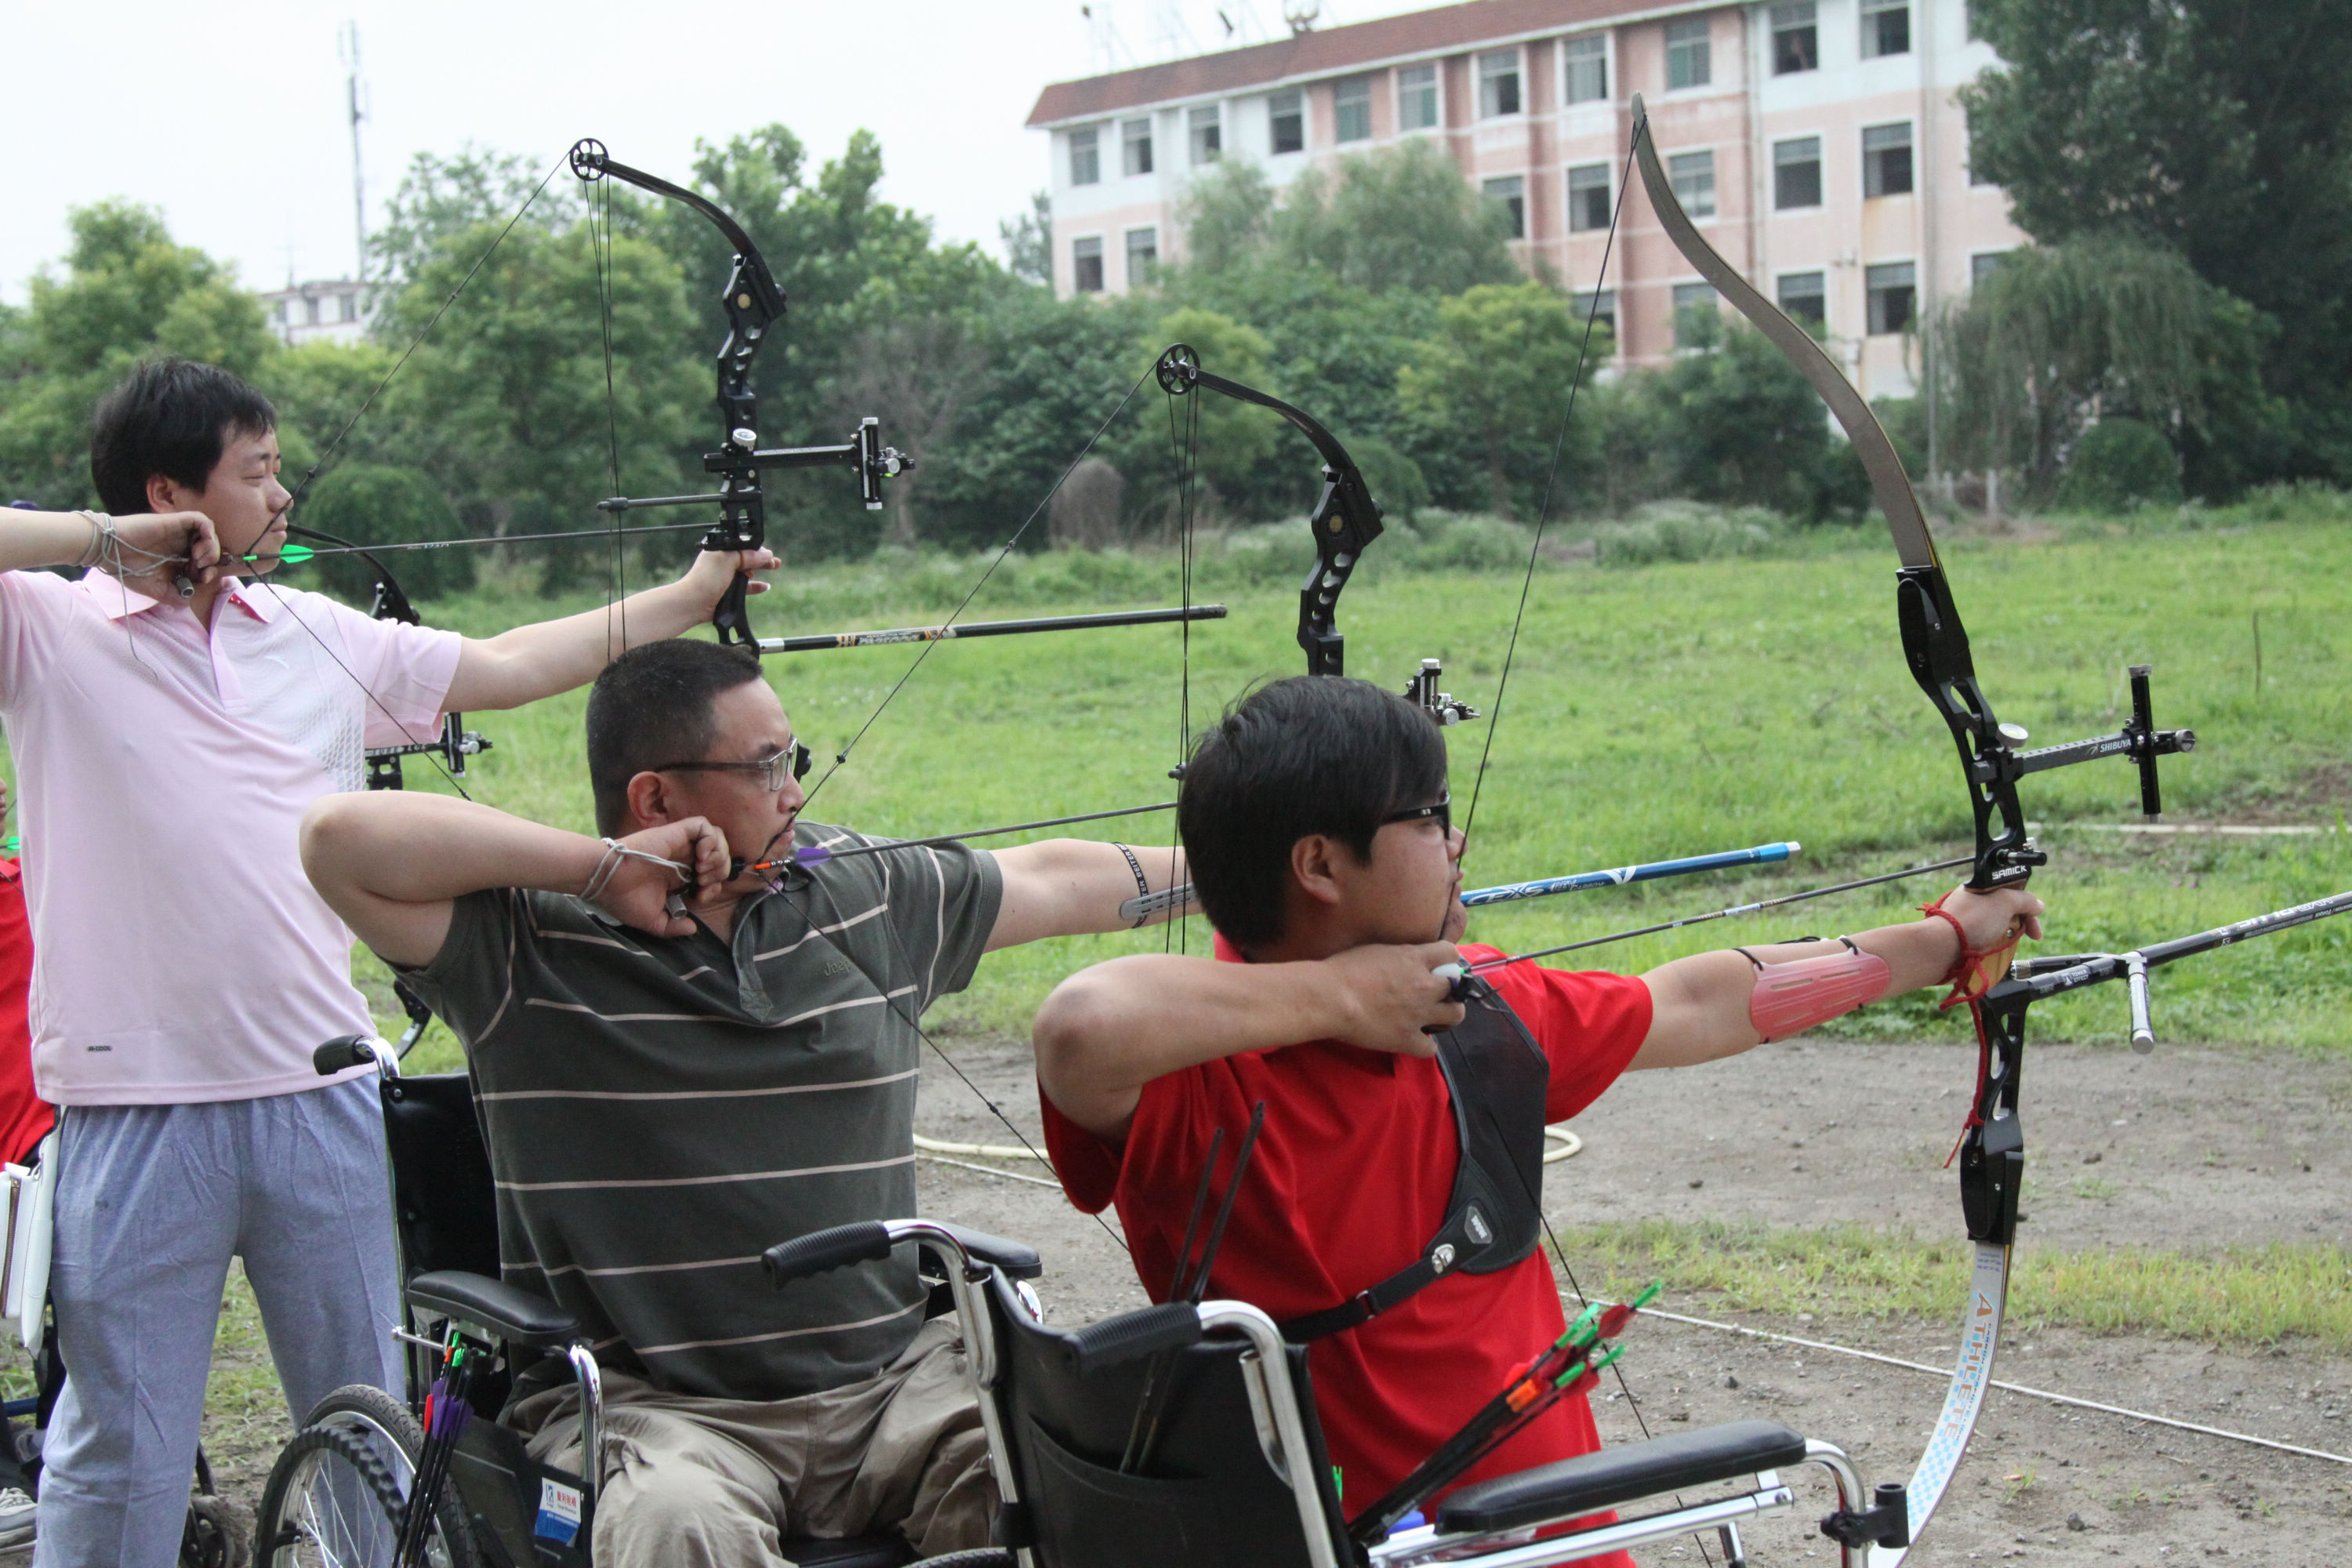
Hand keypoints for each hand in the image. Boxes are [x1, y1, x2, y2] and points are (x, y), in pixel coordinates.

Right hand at [103, 511, 221, 588]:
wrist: (109, 551)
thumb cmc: (127, 569)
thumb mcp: (153, 589)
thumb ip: (172, 596)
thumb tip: (187, 601)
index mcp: (177, 560)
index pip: (205, 564)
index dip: (209, 572)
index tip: (200, 579)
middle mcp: (181, 545)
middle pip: (211, 549)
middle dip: (212, 562)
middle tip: (199, 569)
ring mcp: (179, 533)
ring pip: (210, 534)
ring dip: (212, 548)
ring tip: (199, 559)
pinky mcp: (175, 522)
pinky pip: (202, 520)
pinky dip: (208, 532)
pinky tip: (198, 547)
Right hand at [586, 818, 731, 937]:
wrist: (607, 881)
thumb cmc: (624, 900)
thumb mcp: (653, 921)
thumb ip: (674, 926)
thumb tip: (694, 928)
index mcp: (679, 876)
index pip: (711, 876)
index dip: (714, 887)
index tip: (699, 897)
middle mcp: (682, 858)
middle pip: (719, 856)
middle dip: (720, 872)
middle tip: (702, 883)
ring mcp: (679, 844)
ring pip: (716, 838)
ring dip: (718, 856)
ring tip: (702, 871)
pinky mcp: (675, 832)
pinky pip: (703, 826)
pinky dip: (710, 839)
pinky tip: (700, 857)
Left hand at [678, 547, 778, 612]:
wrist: (694, 602)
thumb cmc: (706, 578)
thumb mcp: (729, 559)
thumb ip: (749, 555)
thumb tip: (767, 554)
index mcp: (720, 549)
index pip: (743, 544)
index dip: (757, 548)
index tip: (769, 553)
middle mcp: (723, 560)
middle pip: (747, 557)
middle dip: (762, 558)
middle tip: (775, 562)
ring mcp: (726, 576)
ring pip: (748, 570)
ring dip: (761, 569)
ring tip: (774, 568)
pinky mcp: (728, 590)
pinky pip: (746, 586)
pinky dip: (756, 586)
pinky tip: (765, 586)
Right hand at [1330, 941, 1465, 1058]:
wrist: (1330, 997)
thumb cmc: (1344, 968)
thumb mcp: (1376, 950)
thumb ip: (1399, 955)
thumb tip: (1406, 959)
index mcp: (1414, 959)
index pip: (1450, 953)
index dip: (1446, 960)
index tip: (1437, 966)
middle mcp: (1424, 986)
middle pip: (1457, 988)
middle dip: (1449, 990)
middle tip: (1434, 994)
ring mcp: (1418, 1014)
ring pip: (1455, 1016)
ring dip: (1447, 1015)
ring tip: (1433, 1016)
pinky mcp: (1407, 1039)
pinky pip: (1430, 1048)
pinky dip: (1425, 1045)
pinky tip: (1415, 1040)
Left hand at [1933, 884, 2045, 953]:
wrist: (1942, 948)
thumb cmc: (1970, 921)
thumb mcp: (2004, 902)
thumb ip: (2024, 899)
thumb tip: (2038, 904)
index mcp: (1979, 888)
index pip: (2011, 891)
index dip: (2027, 905)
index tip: (2035, 919)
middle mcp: (1972, 903)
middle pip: (2006, 910)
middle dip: (2021, 922)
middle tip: (2032, 935)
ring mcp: (1967, 922)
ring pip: (1998, 927)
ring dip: (2008, 937)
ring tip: (2006, 943)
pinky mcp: (1964, 939)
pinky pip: (1987, 941)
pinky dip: (1996, 947)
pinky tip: (1995, 952)